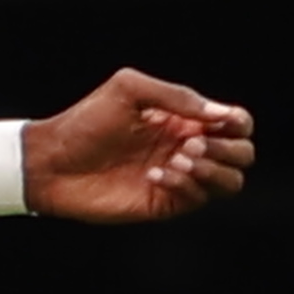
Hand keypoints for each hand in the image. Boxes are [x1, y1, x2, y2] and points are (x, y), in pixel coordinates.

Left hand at [24, 71, 256, 223]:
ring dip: (213, 169)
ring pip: (230, 182)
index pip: (236, 123)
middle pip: (242, 154)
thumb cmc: (85, 121)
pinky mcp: (163, 203)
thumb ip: (176, 95)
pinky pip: (197, 199)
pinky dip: (186, 185)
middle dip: (227, 148)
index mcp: (183, 119)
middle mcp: (186, 148)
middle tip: (190, 143)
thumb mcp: (129, 90)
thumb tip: (220, 112)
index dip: (237, 122)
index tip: (215, 122)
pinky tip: (155, 174)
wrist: (51, 161)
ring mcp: (177, 178)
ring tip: (178, 159)